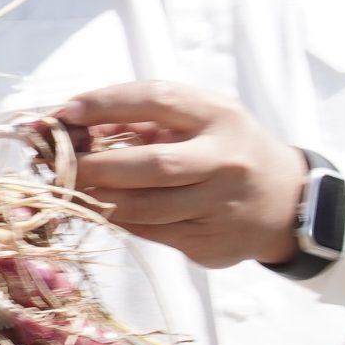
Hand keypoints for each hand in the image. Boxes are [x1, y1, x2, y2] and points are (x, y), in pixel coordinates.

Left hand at [56, 82, 307, 269]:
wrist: (286, 202)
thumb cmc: (225, 148)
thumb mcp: (199, 119)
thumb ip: (143, 119)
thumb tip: (73, 124)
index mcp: (221, 117)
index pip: (157, 100)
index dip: (105, 103)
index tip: (65, 111)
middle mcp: (225, 162)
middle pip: (149, 166)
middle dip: (93, 165)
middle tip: (57, 163)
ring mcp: (221, 207)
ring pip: (144, 209)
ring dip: (97, 198)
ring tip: (69, 187)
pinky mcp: (211, 244)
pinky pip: (150, 233)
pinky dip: (119, 219)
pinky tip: (102, 207)